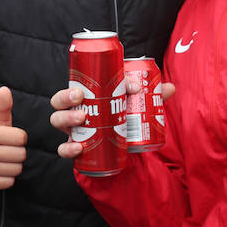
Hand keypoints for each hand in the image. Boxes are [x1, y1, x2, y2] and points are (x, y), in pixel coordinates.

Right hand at [50, 80, 175, 158]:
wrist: (121, 149)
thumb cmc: (123, 118)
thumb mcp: (135, 106)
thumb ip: (151, 97)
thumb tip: (169, 88)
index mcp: (85, 96)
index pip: (76, 82)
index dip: (84, 77)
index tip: (104, 81)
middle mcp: (73, 110)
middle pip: (59, 100)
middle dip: (66, 95)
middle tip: (81, 96)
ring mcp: (72, 129)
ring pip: (57, 120)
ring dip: (66, 117)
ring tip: (82, 118)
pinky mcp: (74, 147)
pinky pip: (63, 149)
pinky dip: (68, 148)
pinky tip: (78, 147)